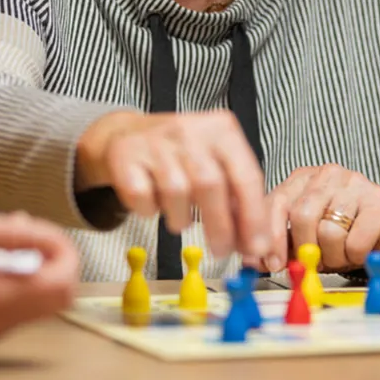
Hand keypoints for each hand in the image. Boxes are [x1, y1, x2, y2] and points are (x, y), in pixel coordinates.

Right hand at [0, 208, 78, 338]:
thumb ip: (12, 236)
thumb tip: (51, 239)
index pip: (61, 287)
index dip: (66, 255)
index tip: (51, 229)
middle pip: (55, 298)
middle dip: (55, 262)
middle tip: (33, 229)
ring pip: (39, 301)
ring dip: (37, 267)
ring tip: (10, 234)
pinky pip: (16, 303)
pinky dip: (19, 277)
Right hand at [75, 109, 269, 261]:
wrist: (127, 134)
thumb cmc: (181, 156)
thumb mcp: (216, 163)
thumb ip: (237, 197)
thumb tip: (254, 242)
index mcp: (221, 129)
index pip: (245, 175)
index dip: (253, 216)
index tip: (255, 246)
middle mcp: (188, 129)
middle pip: (211, 185)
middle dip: (220, 226)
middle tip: (222, 251)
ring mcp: (154, 141)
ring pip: (176, 192)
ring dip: (181, 218)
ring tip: (181, 217)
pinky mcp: (124, 155)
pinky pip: (142, 196)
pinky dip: (150, 210)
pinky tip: (153, 202)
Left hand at [260, 165, 379, 273]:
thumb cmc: (344, 230)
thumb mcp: (307, 232)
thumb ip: (283, 242)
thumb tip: (256, 261)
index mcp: (302, 178)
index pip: (277, 203)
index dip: (272, 238)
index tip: (271, 263)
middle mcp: (327, 175)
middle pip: (302, 217)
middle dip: (306, 249)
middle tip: (317, 263)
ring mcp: (355, 184)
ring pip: (329, 232)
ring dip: (334, 256)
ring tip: (341, 255)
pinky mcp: (379, 201)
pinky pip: (356, 242)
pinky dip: (355, 256)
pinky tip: (359, 251)